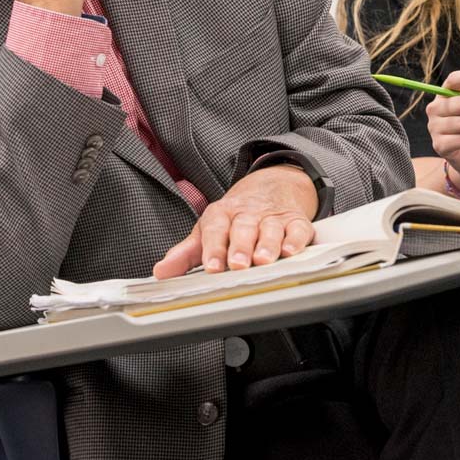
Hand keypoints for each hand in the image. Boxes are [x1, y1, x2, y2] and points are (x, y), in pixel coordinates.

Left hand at [152, 166, 316, 278]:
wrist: (268, 187)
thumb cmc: (234, 218)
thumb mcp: (206, 230)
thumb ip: (185, 253)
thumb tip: (161, 272)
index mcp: (221, 215)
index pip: (215, 230)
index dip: (213, 249)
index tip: (211, 267)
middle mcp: (247, 215)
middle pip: (243, 228)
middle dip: (240, 247)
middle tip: (237, 264)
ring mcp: (272, 217)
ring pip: (270, 230)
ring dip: (267, 245)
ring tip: (263, 260)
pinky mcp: (295, 222)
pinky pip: (297, 230)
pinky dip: (295, 240)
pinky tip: (290, 251)